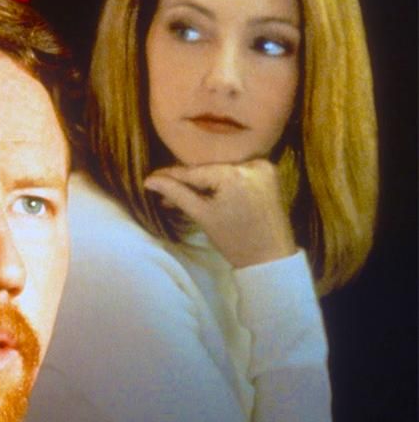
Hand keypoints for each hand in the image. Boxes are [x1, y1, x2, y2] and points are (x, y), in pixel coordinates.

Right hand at [144, 159, 295, 267]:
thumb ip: (177, 194)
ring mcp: (263, 166)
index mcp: (234, 174)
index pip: (195, 172)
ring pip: (223, 169)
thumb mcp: (202, 216)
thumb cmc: (235, 241)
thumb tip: (150, 181)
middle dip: (188, 180)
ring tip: (182, 192)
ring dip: (204, 180)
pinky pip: (238, 171)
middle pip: (209, 169)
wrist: (271, 258)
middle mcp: (251, 163)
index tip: (150, 179)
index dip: (171, 176)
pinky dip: (223, 180)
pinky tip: (207, 189)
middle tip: (163, 188)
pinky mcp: (270, 172)